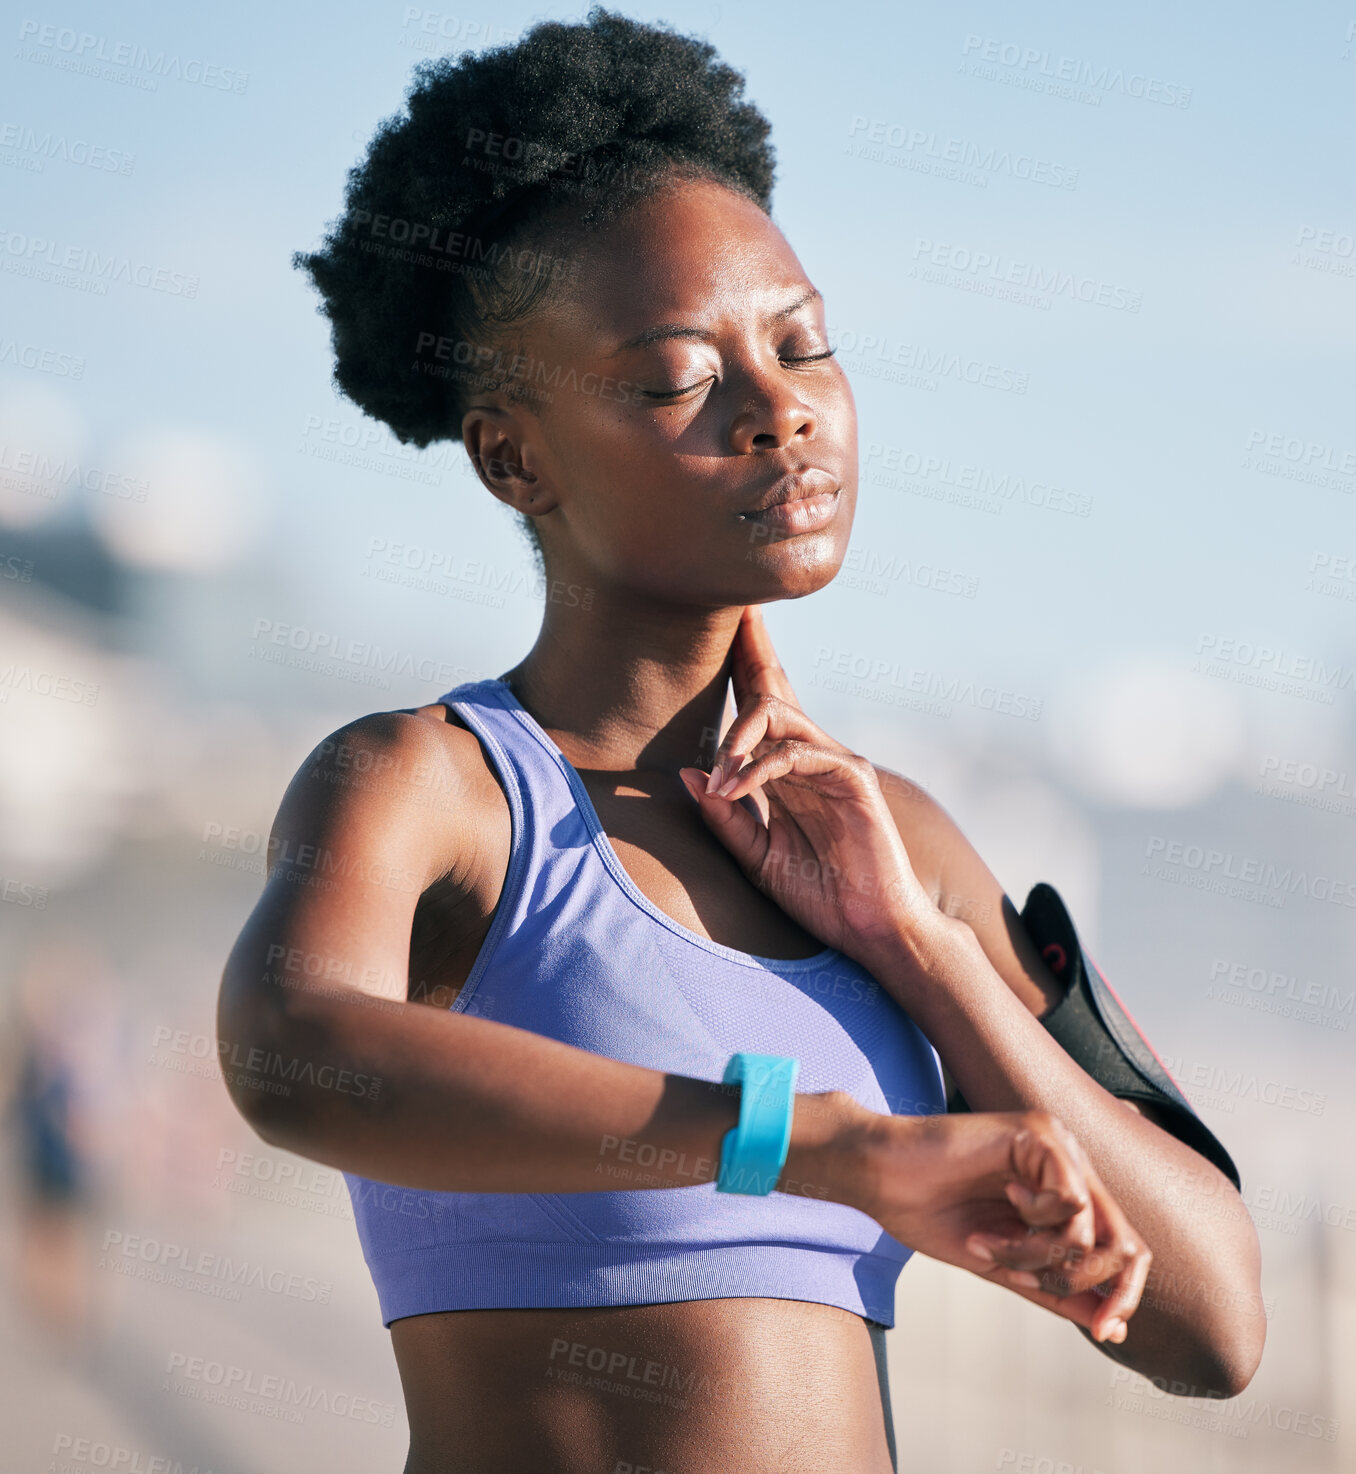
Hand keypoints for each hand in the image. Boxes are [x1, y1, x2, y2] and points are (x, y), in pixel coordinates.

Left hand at [678, 605, 940, 969]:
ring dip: (737, 736)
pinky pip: (797, 755)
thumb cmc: (822, 895)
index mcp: (789, 774)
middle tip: (720, 630)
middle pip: (773, 692)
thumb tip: (690, 775)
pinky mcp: (853, 780)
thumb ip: (726, 817)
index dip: (746, 664)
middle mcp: (812, 759)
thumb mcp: (758, 856)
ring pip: (779, 716)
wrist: (874, 931)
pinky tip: (735, 789)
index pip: (763, 709)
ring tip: (718, 770)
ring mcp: (836, 764)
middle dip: (746, 657)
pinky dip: (759, 769)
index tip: (729, 623)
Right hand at [841, 1103, 1150, 1343]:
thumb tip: (1108, 1324)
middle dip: (1084, 1281)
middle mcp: (1070, 1164)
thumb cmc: (928, 1212)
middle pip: (1123, 1240)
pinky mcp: (1038, 1133)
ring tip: (988, 1242)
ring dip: (1036, 1254)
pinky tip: (1000, 1200)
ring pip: (1089, 1228)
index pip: (1122, 1247)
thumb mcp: (1003, 1264)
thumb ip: (1055, 1287)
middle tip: (1027, 1284)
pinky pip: (1070, 1198)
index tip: (1107, 1334)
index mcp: (1063, 1190)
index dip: (1123, 1294)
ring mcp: (1057, 1145)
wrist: (879, 1177)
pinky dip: (1033, 1221)